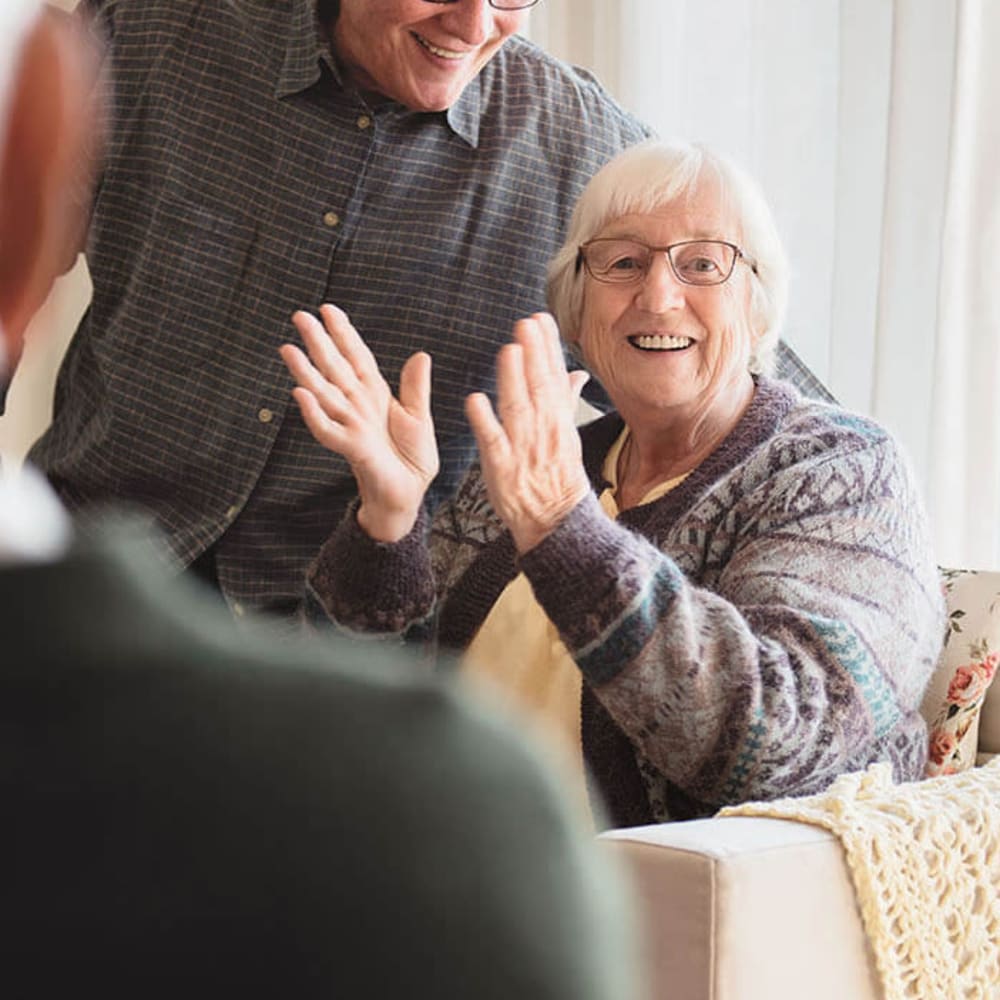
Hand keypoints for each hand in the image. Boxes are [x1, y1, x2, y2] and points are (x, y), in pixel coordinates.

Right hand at [280, 304, 438, 541]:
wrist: (408, 494)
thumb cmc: (410, 459)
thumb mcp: (419, 418)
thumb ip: (416, 388)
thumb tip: (421, 355)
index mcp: (374, 395)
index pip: (356, 357)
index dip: (344, 334)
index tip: (329, 309)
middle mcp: (358, 406)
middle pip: (335, 368)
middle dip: (318, 342)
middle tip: (300, 316)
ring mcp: (352, 426)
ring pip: (324, 393)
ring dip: (306, 372)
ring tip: (288, 349)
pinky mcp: (352, 448)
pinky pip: (328, 430)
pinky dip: (314, 414)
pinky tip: (300, 395)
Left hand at [465, 313, 590, 553]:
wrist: (555, 521)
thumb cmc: (557, 477)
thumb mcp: (567, 437)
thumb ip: (566, 401)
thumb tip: (577, 373)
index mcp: (557, 420)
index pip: (553, 376)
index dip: (547, 347)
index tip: (541, 320)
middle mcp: (543, 430)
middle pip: (538, 386)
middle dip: (533, 354)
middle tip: (524, 324)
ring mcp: (523, 448)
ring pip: (518, 408)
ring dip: (513, 379)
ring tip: (508, 350)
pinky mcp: (502, 467)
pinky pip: (493, 441)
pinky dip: (484, 420)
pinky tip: (474, 400)